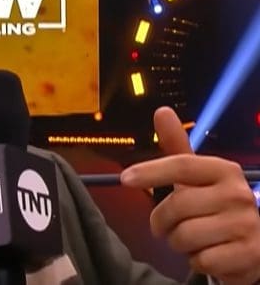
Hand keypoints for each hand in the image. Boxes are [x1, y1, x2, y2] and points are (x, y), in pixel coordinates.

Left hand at [121, 107, 259, 283]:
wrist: (253, 243)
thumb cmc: (215, 207)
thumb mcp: (198, 178)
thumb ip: (178, 149)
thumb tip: (161, 111)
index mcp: (224, 171)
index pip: (181, 165)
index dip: (150, 170)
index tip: (125, 178)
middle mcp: (239, 194)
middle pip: (176, 206)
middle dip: (162, 221)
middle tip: (168, 226)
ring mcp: (247, 224)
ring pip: (184, 236)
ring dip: (179, 243)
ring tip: (193, 239)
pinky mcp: (250, 254)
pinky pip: (200, 259)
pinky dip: (196, 260)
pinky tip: (209, 254)